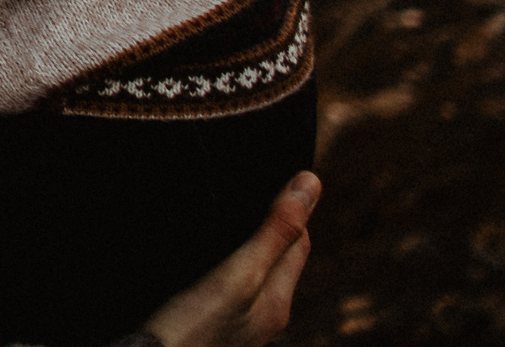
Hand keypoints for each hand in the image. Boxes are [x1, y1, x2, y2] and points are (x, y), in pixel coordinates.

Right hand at [139, 172, 319, 346]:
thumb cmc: (193, 327)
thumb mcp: (238, 273)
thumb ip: (275, 232)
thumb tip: (311, 182)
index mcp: (278, 302)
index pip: (299, 242)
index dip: (291, 208)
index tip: (269, 176)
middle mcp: (264, 317)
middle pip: (277, 258)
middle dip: (268, 224)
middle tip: (242, 189)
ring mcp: (237, 326)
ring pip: (250, 273)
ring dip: (242, 244)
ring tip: (217, 217)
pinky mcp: (210, 328)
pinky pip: (226, 289)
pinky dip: (220, 266)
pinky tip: (194, 258)